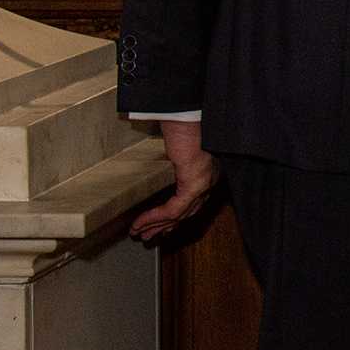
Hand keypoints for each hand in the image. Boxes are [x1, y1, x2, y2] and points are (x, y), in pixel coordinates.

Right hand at [131, 118, 218, 241]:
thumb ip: (175, 160)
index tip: (162, 226)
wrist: (188, 113)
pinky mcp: (195, 183)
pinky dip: (155, 218)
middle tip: (148, 236)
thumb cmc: (183, 124)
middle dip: (165, 225)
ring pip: (179, 214)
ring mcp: (204, 182)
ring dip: (156, 225)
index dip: (177, 217)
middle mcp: (210, 179)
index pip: (194, 201)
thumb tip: (162, 166)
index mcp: (208, 171)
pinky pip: (173, 209)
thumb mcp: (178, 147)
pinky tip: (140, 224)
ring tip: (139, 233)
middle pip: (188, 211)